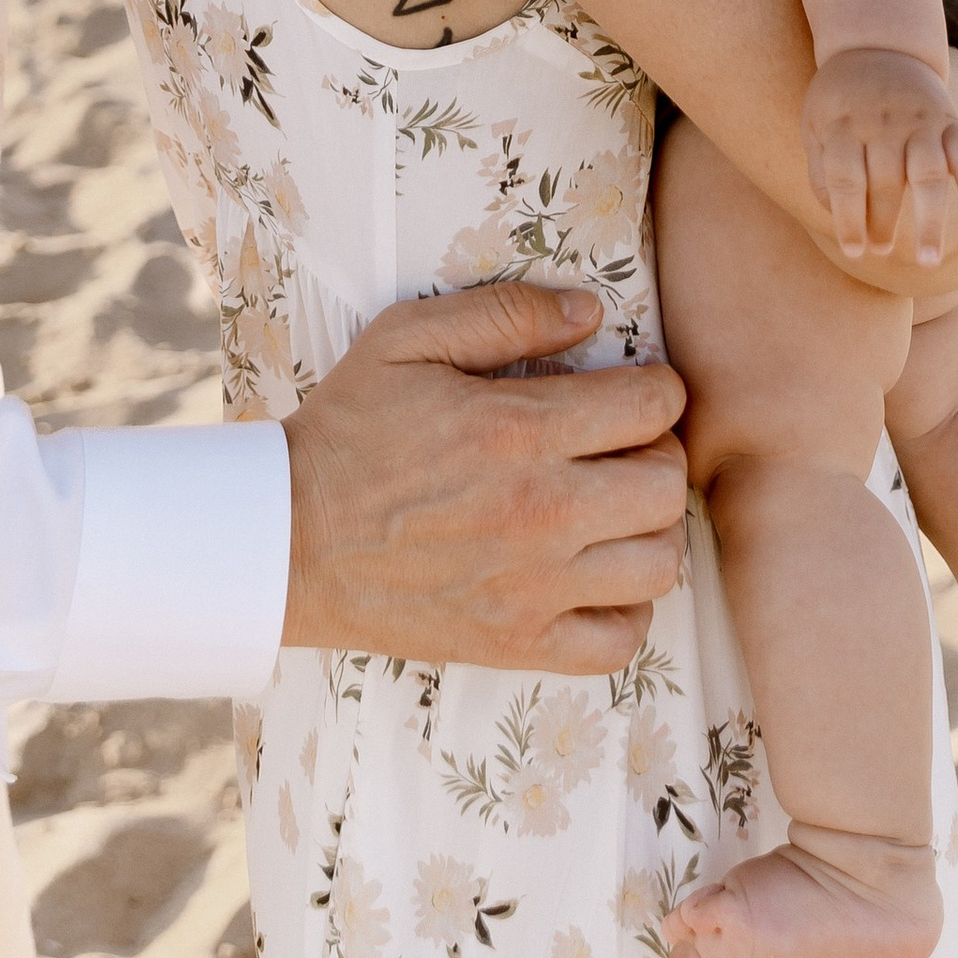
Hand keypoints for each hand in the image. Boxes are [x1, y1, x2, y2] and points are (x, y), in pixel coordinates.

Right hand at [281, 283, 687, 670]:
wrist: (289, 539)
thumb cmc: (349, 430)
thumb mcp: (407, 340)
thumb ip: (504, 314)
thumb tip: (590, 313)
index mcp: (518, 430)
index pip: (654, 406)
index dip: (657, 389)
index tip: (632, 391)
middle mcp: (540, 512)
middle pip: (667, 484)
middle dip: (659, 454)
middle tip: (622, 447)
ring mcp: (533, 588)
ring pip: (659, 564)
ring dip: (649, 529)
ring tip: (612, 510)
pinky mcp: (518, 643)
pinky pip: (621, 641)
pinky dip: (625, 608)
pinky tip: (594, 575)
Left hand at [802, 47, 957, 266]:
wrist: (878, 45)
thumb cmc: (839, 99)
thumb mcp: (814, 124)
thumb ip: (821, 172)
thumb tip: (838, 221)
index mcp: (843, 124)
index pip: (845, 180)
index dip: (849, 219)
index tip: (854, 252)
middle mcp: (883, 122)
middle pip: (886, 181)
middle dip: (883, 223)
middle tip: (882, 250)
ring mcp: (919, 121)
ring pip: (928, 174)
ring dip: (929, 220)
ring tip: (928, 261)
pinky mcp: (948, 120)